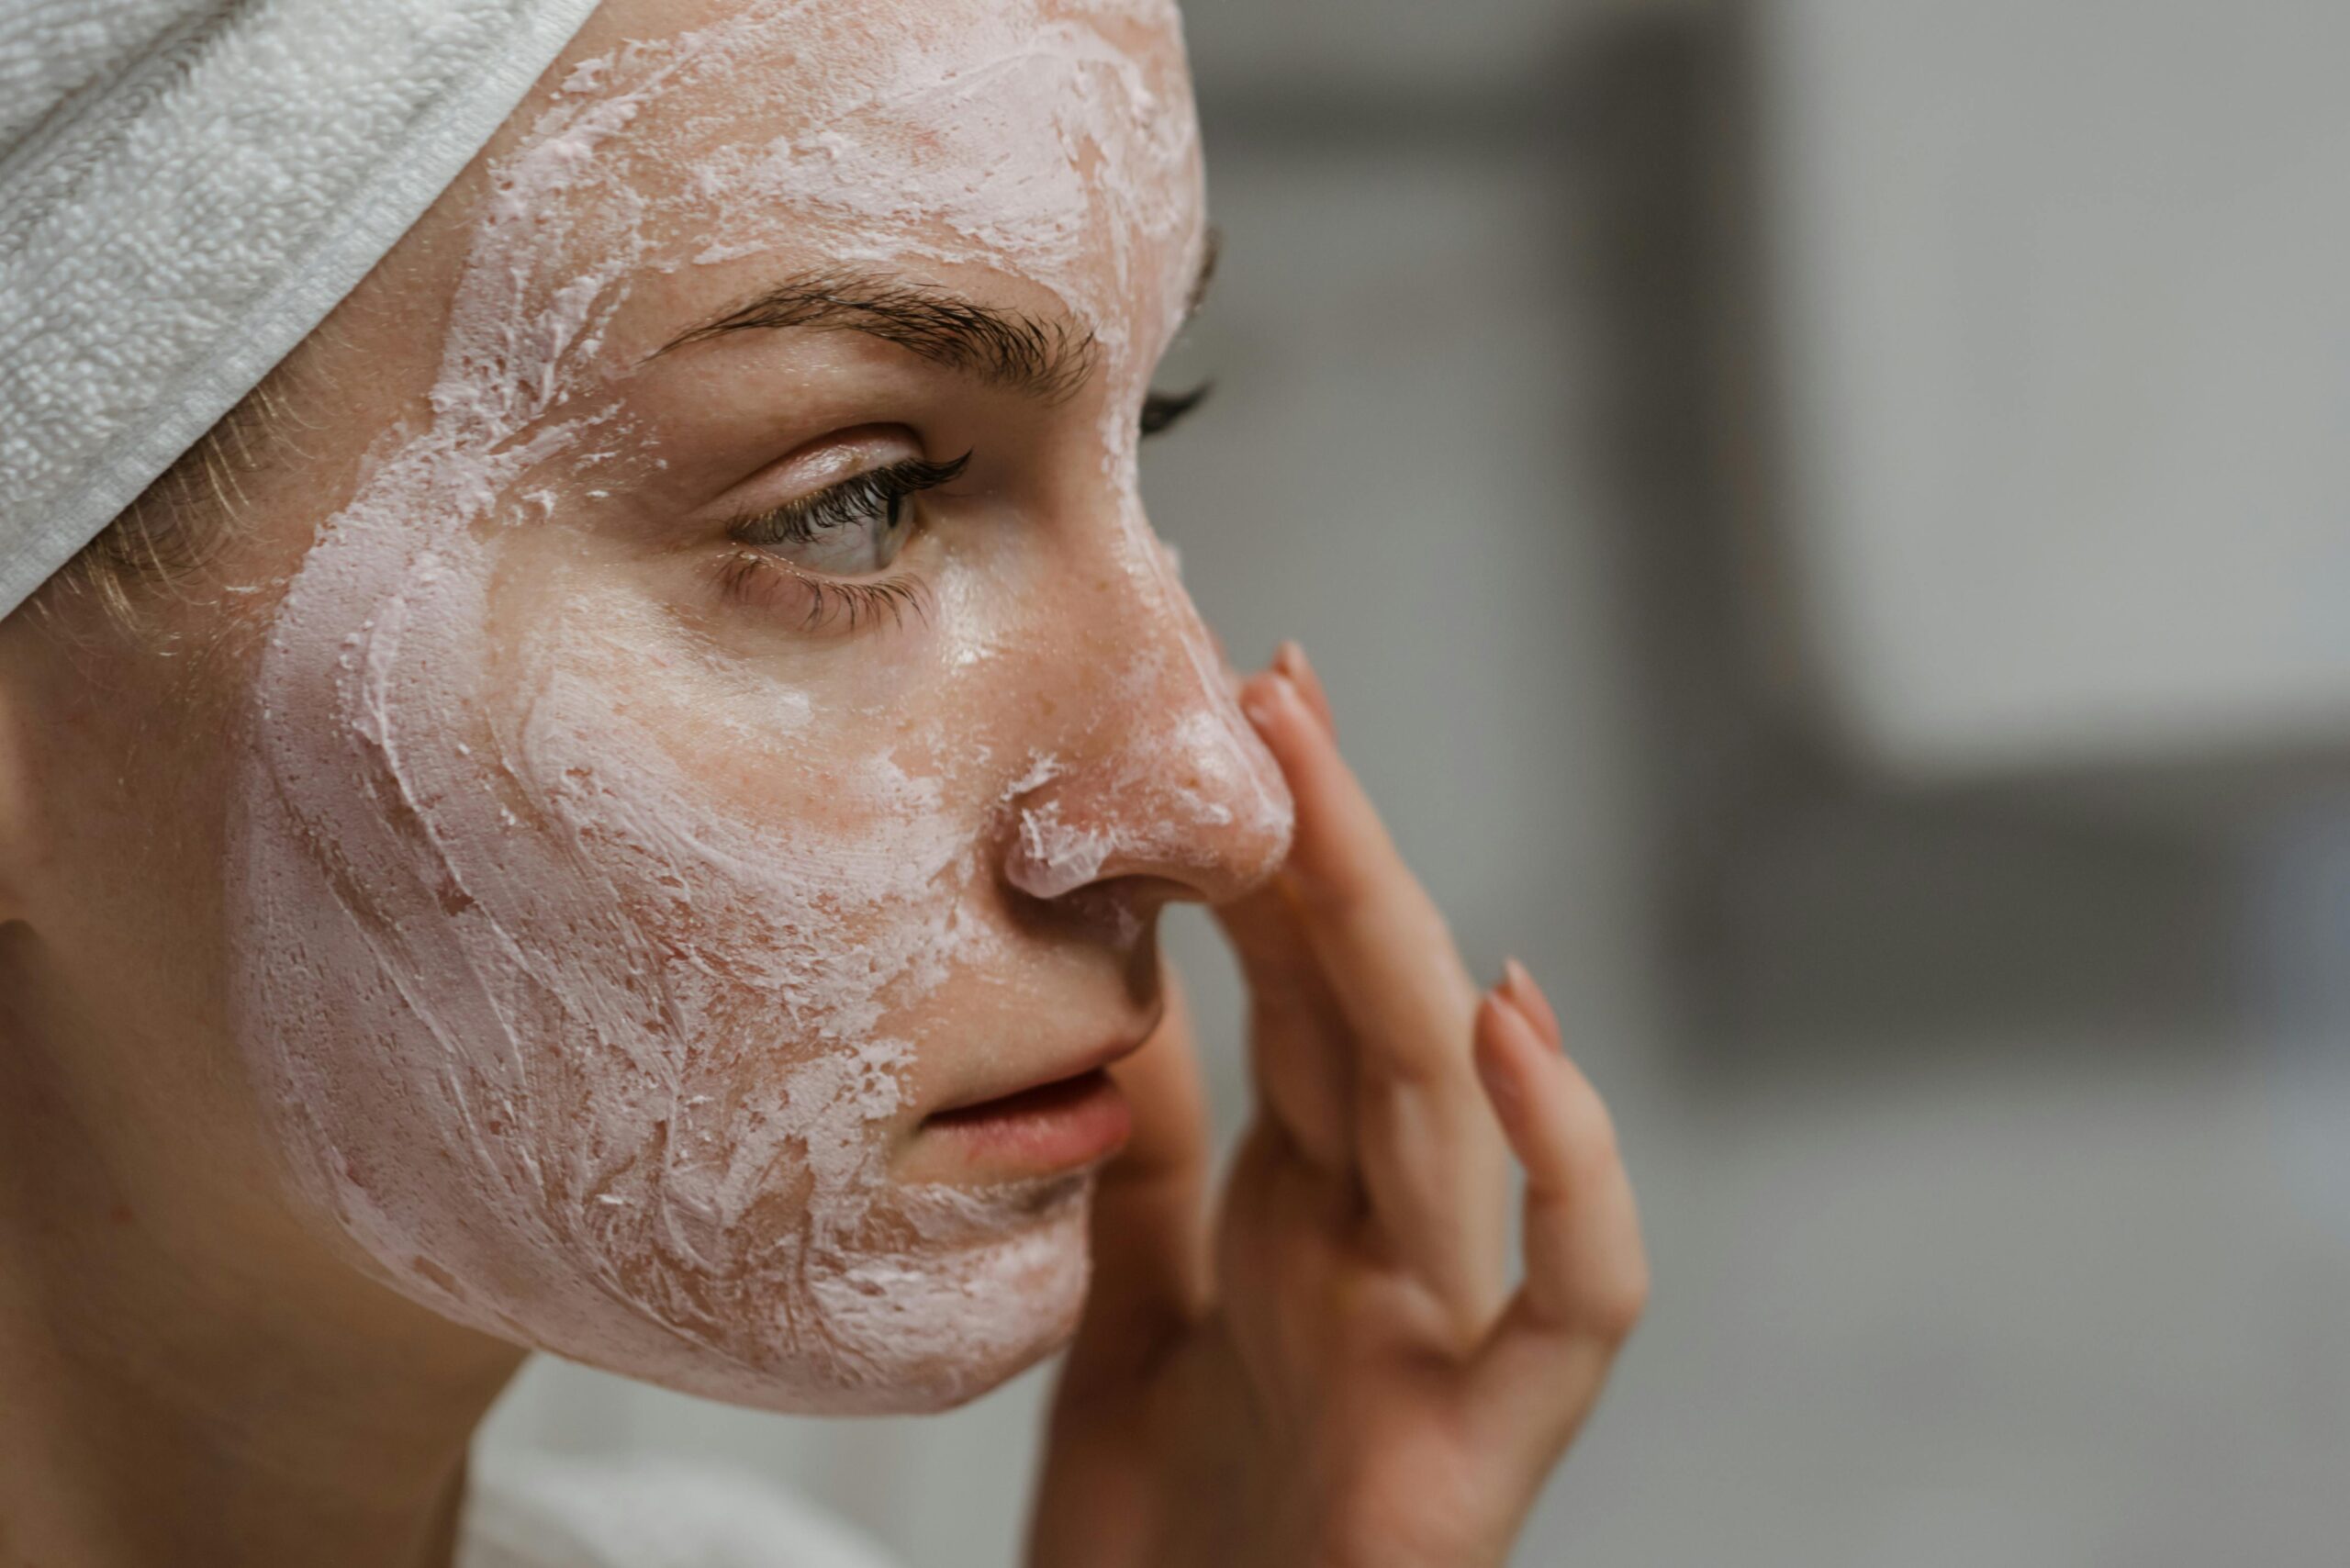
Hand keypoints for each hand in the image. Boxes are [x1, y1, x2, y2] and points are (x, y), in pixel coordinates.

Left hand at [1028, 643, 1647, 1567]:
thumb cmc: (1160, 1545)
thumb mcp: (1125, 1307)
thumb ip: (1150, 1159)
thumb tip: (1125, 983)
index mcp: (1305, 1206)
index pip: (1303, 989)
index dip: (1278, 853)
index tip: (1236, 708)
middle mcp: (1385, 1246)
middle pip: (1371, 1013)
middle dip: (1330, 848)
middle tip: (1269, 691)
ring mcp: (1441, 1336)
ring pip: (1450, 1108)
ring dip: (1396, 937)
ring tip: (1321, 788)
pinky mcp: (1480, 1451)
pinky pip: (1576, 1303)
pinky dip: (1567, 1166)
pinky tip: (1509, 1027)